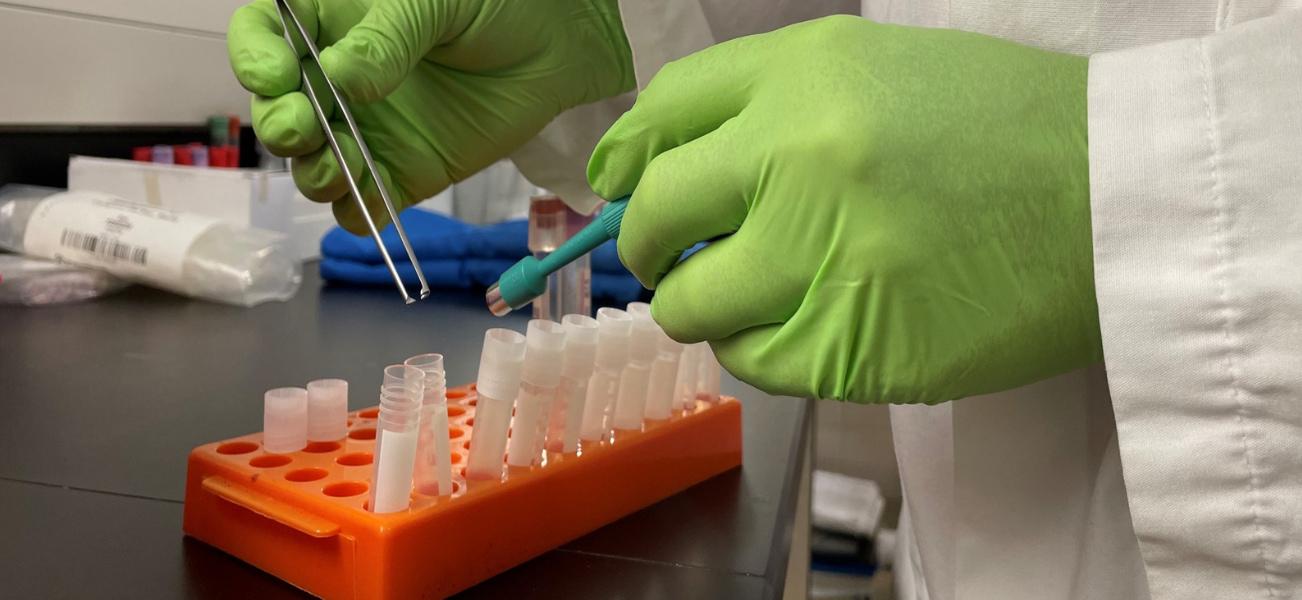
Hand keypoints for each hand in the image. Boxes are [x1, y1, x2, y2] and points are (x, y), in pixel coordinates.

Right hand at [228, 0, 633, 233]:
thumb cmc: (497, 0)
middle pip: (277, 110)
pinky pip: (365, 204)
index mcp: (330, 22)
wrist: (560, 42)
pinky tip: (367, 205)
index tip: (274, 77)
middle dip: (278, 126)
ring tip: (336, 171)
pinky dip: (358, 213)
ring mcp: (369, 131)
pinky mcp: (405, 172)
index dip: (255, 60)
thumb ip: (389, 36)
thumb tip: (340, 76)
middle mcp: (336, 80)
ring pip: (314, 164)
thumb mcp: (437, 0)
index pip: (264, 39)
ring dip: (312, 174)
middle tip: (301, 129)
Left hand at [588, 16, 1100, 403]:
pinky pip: (755, 362)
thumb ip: (765, 105)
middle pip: (658, 215)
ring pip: (695, 306)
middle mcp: (801, 157)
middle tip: (670, 259)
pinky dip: (760, 349)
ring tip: (751, 295)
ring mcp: (825, 257)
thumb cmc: (1003, 130)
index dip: (630, 158)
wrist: (1121, 199)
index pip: (664, 115)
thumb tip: (652, 161)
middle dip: (648, 245)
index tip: (622, 187)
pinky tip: (803, 325)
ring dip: (704, 307)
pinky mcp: (854, 345)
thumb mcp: (879, 70)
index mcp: (807, 76)